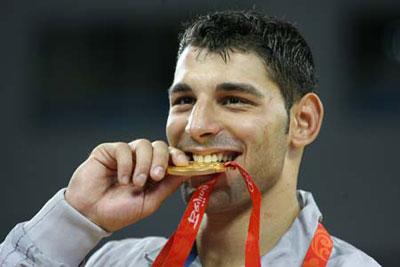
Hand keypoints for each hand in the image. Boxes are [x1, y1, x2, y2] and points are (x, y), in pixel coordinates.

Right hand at [65, 140, 187, 231]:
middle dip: (162, 159)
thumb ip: (168, 186)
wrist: (90, 216)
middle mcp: (141, 160)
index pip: (170, 156)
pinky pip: (123, 148)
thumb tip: (188, 170)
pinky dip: (126, 164)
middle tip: (156, 176)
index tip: (183, 163)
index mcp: (153, 172)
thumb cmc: (119, 212)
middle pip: (160, 146)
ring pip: (143, 144)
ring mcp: (125, 155)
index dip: (178, 156)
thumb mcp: (150, 202)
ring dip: (143, 164)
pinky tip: (122, 179)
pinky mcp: (109, 151)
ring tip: (136, 183)